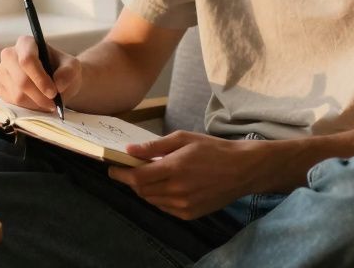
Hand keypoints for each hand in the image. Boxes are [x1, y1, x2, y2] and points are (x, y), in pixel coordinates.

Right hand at [0, 35, 81, 111]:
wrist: (55, 80)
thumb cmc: (62, 69)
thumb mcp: (73, 67)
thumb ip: (68, 72)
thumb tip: (58, 84)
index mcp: (26, 43)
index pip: (27, 60)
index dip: (40, 79)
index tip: (53, 92)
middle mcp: (9, 54)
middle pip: (21, 80)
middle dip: (39, 95)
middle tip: (53, 103)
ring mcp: (1, 71)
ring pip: (17, 94)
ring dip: (36, 103)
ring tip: (48, 103)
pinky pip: (12, 102)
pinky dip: (28, 107)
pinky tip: (37, 102)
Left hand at [107, 131, 263, 219]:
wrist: (242, 169)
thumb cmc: (212, 149)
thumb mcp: (183, 139)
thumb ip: (155, 147)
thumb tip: (130, 150)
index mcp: (174, 168)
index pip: (137, 177)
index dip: (121, 174)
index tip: (111, 169)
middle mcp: (177, 190)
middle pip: (141, 190)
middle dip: (131, 181)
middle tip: (130, 170)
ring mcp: (183, 205)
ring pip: (152, 200)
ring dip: (144, 189)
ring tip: (148, 177)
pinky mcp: (189, 214)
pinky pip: (164, 208)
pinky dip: (158, 198)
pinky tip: (165, 187)